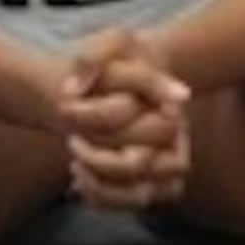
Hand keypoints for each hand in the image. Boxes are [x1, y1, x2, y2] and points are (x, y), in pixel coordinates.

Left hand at [58, 28, 191, 209]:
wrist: (122, 74)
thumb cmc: (122, 58)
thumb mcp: (111, 41)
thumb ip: (91, 57)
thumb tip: (74, 91)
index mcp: (172, 111)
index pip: (146, 130)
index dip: (101, 120)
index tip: (69, 105)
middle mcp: (175, 144)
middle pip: (142, 169)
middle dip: (100, 159)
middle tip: (71, 140)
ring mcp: (163, 167)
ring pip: (142, 196)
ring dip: (103, 188)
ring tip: (75, 167)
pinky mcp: (148, 183)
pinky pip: (131, 203)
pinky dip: (102, 198)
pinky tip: (78, 179)